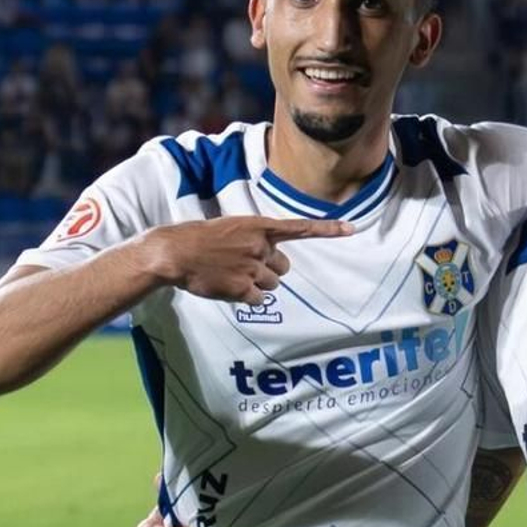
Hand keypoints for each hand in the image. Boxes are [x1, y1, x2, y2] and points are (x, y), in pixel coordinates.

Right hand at [142, 216, 350, 304]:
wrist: (176, 252)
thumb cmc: (200, 239)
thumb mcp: (231, 228)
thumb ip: (254, 239)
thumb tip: (270, 258)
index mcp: (259, 226)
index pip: (300, 228)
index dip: (328, 229)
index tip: (351, 229)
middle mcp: (260, 246)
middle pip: (283, 267)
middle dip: (270, 270)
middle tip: (246, 267)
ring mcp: (252, 267)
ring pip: (272, 285)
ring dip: (257, 285)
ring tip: (232, 275)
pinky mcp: (242, 288)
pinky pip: (259, 300)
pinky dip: (247, 298)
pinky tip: (230, 288)